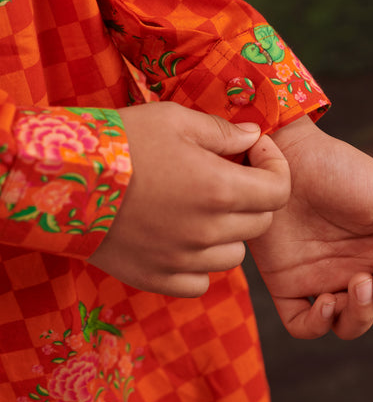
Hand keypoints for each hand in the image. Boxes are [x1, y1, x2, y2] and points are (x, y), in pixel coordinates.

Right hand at [88, 102, 289, 296]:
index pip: (278, 191)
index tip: (255, 152)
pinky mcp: (155, 277)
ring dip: (228, 232)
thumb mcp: (174, 119)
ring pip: (233, 255)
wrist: (64, 177)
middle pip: (259, 224)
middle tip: (228, 176)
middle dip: (253, 196)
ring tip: (201, 208)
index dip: (275, 167)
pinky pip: (200, 282)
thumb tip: (254, 136)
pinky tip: (182, 239)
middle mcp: (206, 231)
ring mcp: (181, 260)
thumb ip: (222, 130)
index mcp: (218, 188)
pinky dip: (199, 263)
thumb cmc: (121, 141)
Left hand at [248, 116, 372, 338]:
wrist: (285, 157)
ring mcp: (320, 277)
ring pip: (350, 325)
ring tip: (357, 283)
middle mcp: (354, 268)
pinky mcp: (287, 283)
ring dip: (362, 316)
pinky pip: (303, 325)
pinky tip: (325, 301)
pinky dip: (318, 325)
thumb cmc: (336, 168)